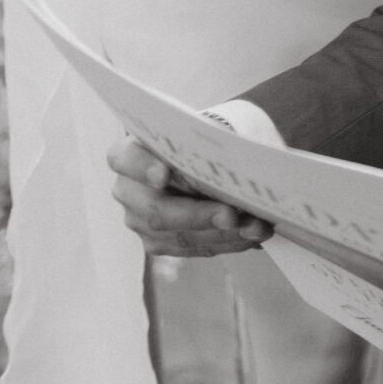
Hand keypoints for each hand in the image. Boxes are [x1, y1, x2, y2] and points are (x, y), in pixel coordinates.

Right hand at [107, 137, 270, 257]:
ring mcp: (139, 221)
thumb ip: (201, 147)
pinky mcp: (158, 243)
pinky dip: (228, 242)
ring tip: (255, 227)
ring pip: (179, 236)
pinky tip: (251, 234)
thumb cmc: (193, 142)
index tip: (164, 175)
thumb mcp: (193, 135)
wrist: (193, 159)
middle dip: (198, 215)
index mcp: (127, 155)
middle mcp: (127, 191)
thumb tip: (232, 166)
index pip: (128, 159)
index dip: (144, 168)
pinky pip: (194, 247)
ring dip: (223, 234)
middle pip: (156, 210)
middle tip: (231, 215)